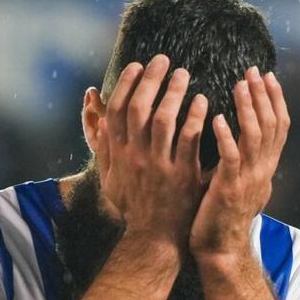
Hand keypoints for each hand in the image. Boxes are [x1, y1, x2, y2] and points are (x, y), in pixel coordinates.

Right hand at [94, 54, 208, 246]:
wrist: (154, 238)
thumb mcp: (109, 176)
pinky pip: (189, 139)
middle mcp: (136, 156)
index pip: (118, 110)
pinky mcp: (182, 175)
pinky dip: (195, 117)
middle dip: (151, 79)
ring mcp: (159, 166)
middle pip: (140, 108)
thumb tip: (96, 109)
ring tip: (184, 74)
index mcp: (118, 153)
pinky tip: (203, 101)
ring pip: (164, 119)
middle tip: (164, 60)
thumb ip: (102, 143)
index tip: (138, 65)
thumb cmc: (133, 205)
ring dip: (174, 92)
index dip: (127, 83)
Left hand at [190, 67, 289, 258]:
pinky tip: (218, 117)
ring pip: (255, 137)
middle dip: (263, 95)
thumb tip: (242, 137)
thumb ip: (244, 160)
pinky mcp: (229, 189)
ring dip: (248, 108)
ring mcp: (248, 180)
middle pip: (271, 125)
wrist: (220, 251)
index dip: (275, 99)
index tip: (267, 75)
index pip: (279, 126)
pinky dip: (227, 136)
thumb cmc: (223, 216)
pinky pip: (231, 158)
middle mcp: (263, 171)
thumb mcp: (241, 183)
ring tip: (239, 85)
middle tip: (253, 70)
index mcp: (266, 168)